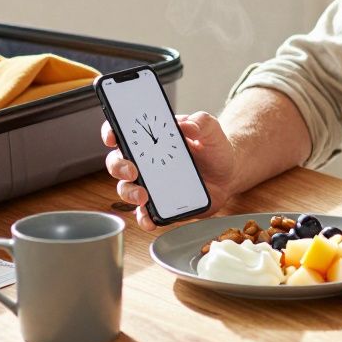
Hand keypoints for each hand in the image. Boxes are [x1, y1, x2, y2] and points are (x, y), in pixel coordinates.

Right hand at [101, 111, 239, 230]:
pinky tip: (151, 219)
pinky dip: (144, 217)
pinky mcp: (161, 204)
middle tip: (132, 171)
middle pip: (118, 162)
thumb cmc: (214, 149)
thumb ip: (201, 122)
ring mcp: (151, 183)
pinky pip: (145, 213)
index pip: (124, 132)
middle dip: (118, 166)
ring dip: (129, 193)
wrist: (229, 174)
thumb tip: (187, 125)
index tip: (112, 137)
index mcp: (153, 138)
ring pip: (126, 188)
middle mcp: (146, 160)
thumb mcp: (211, 130)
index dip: (112, 132)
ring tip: (143, 196)